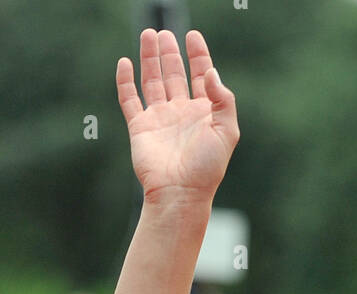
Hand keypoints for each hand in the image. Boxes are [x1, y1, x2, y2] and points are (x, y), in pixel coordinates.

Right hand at [116, 29, 238, 204]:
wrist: (180, 193)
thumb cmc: (207, 168)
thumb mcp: (227, 132)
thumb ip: (223, 100)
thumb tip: (210, 72)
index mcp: (203, 113)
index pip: (200, 76)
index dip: (198, 55)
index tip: (193, 36)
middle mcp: (181, 113)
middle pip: (174, 74)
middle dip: (171, 53)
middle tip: (166, 32)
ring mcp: (159, 119)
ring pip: (152, 81)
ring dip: (150, 58)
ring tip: (148, 34)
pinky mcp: (140, 127)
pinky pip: (130, 99)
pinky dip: (125, 81)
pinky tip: (125, 62)